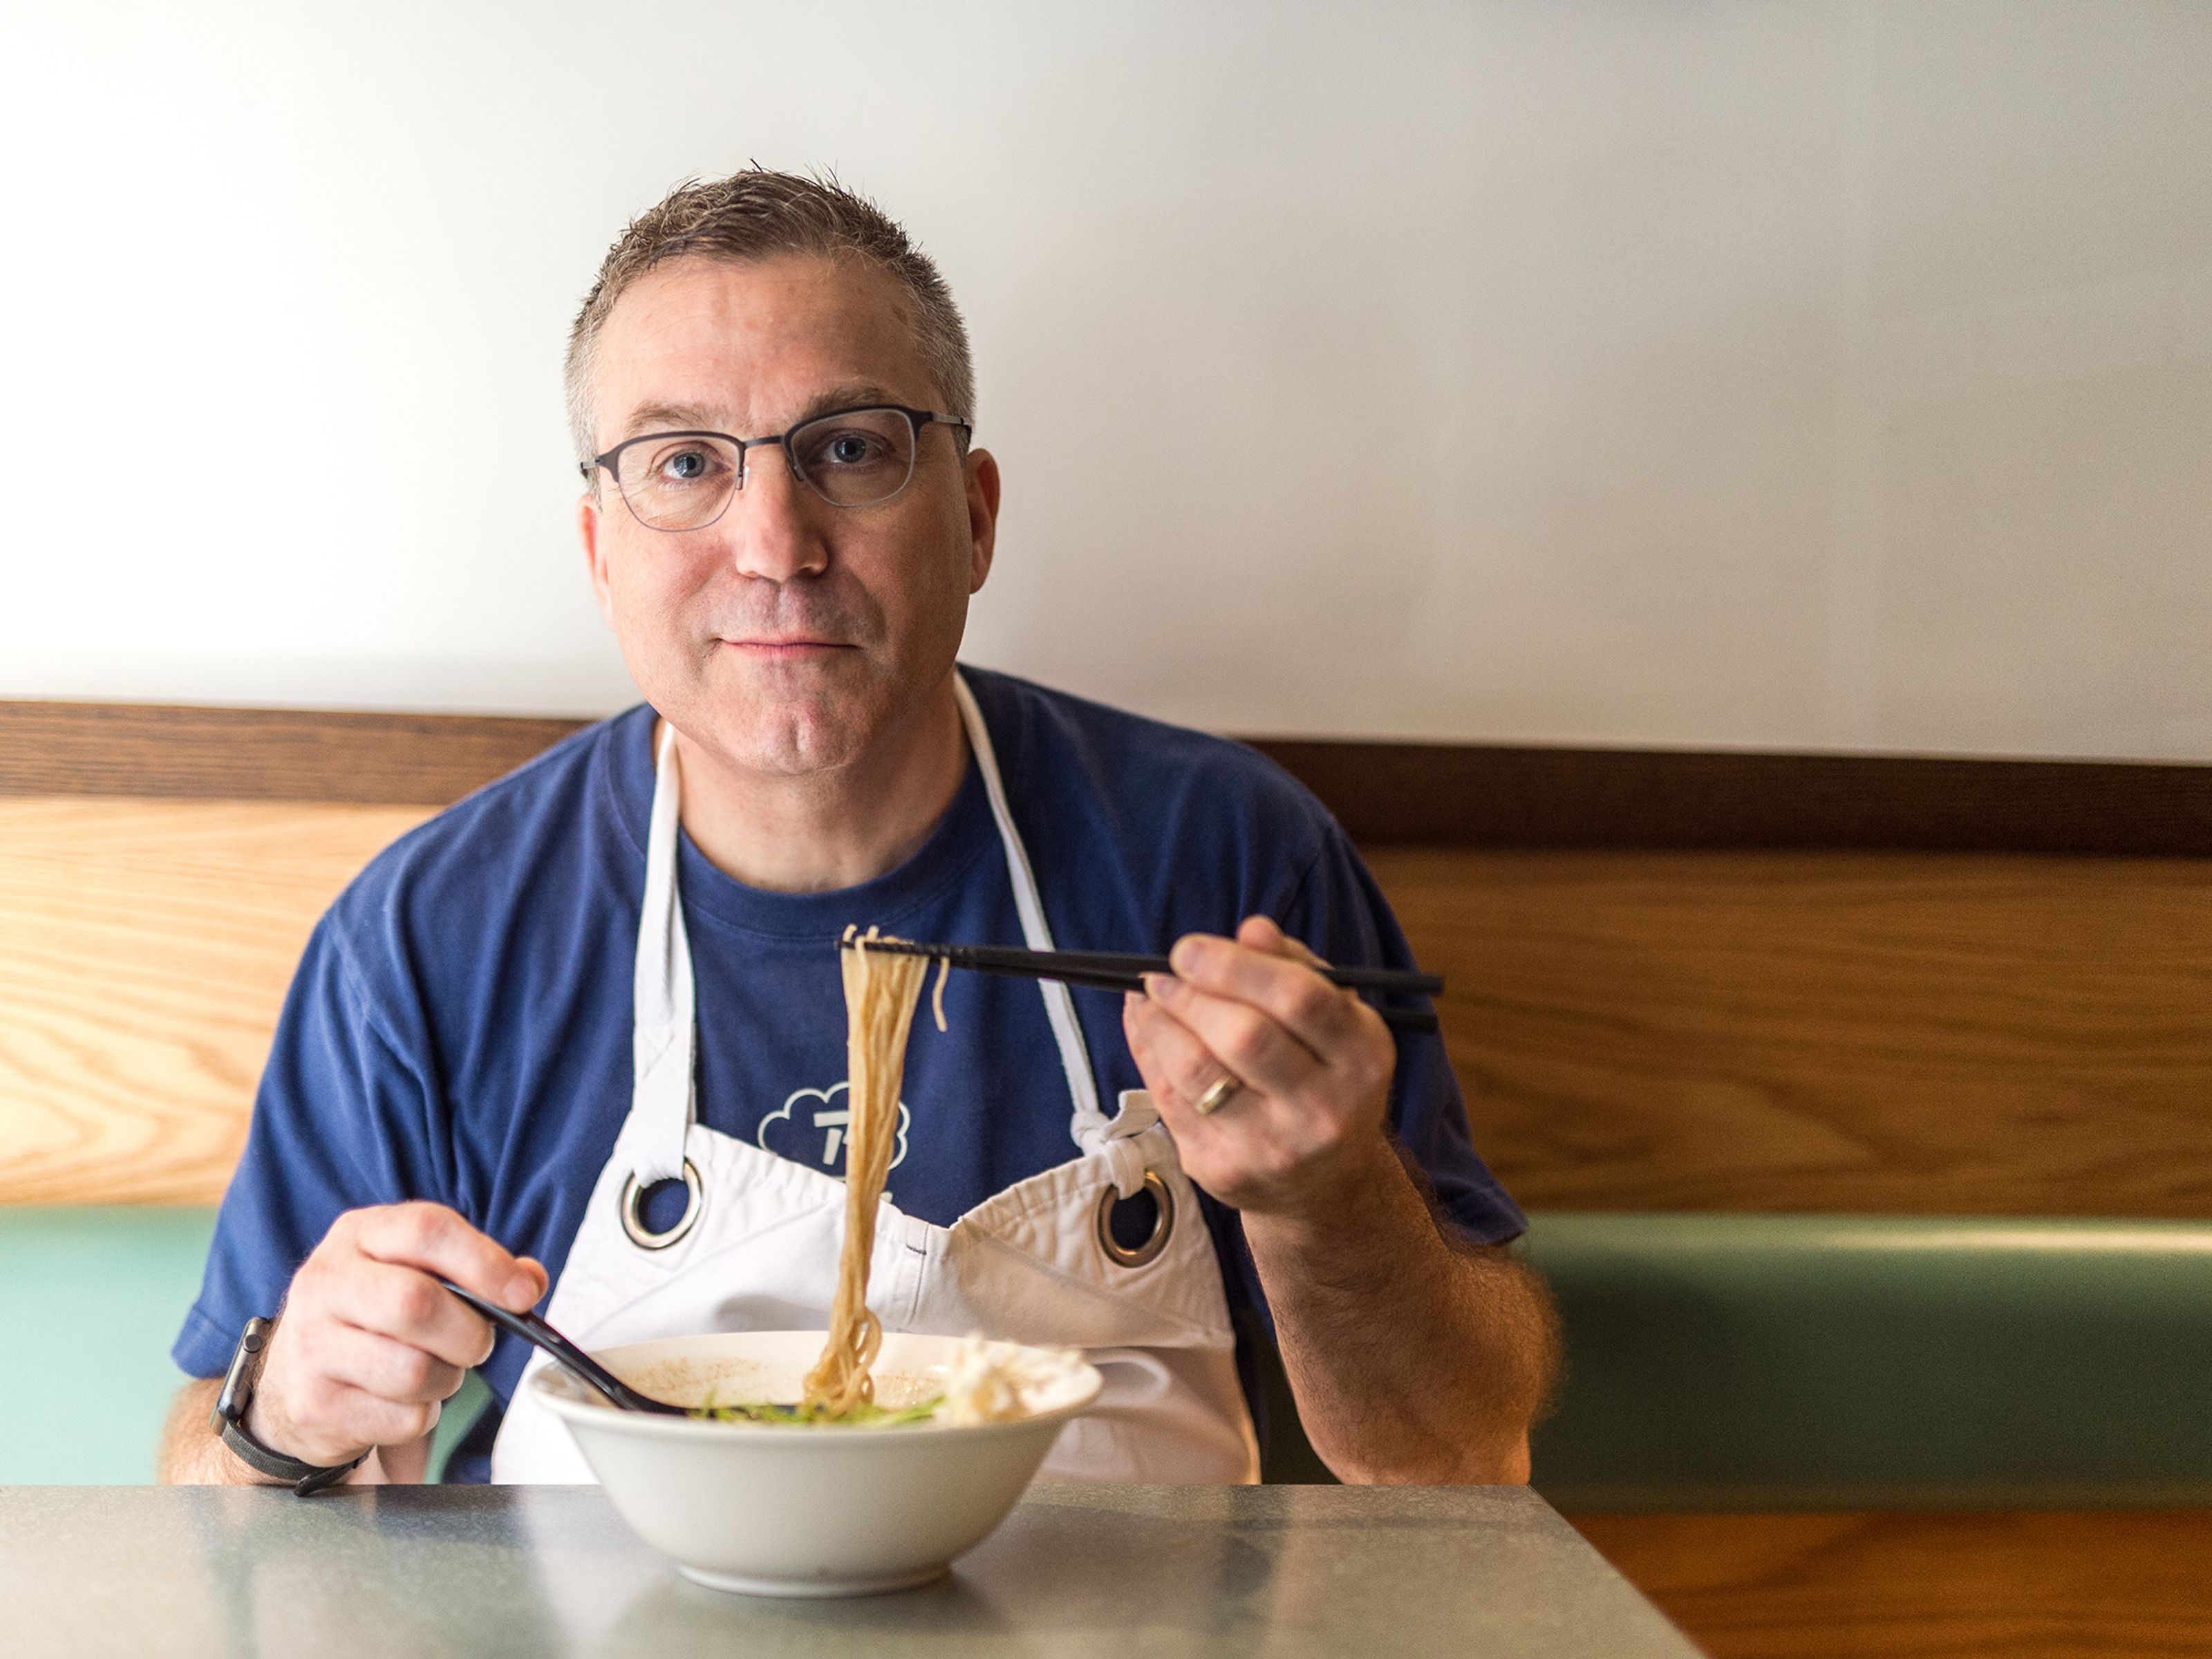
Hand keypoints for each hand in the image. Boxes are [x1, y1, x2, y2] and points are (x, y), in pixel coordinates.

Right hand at [244, 1203, 546, 1469]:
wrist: (292, 1381)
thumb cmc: (369, 1317)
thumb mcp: (414, 1271)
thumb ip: (476, 1269)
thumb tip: (529, 1281)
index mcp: (359, 1235)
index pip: (427, 1230)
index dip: (485, 1262)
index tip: (522, 1294)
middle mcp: (326, 1283)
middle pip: (416, 1303)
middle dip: (468, 1333)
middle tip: (475, 1343)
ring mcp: (312, 1345)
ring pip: (413, 1369)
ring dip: (445, 1379)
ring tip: (432, 1371)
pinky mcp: (315, 1404)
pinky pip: (403, 1417)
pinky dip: (421, 1415)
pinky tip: (399, 1400)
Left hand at [1121, 916, 1399, 1217]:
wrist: (1325, 1184)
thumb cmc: (1324, 1077)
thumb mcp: (1334, 1018)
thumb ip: (1295, 967)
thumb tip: (1251, 930)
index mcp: (1362, 1057)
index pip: (1299, 999)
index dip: (1235, 966)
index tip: (1188, 947)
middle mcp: (1326, 1108)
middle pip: (1245, 1036)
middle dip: (1190, 994)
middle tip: (1163, 972)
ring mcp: (1275, 1148)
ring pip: (1198, 1071)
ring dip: (1159, 1022)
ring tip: (1149, 996)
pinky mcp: (1226, 1172)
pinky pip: (1171, 1101)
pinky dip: (1149, 1054)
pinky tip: (1146, 1028)